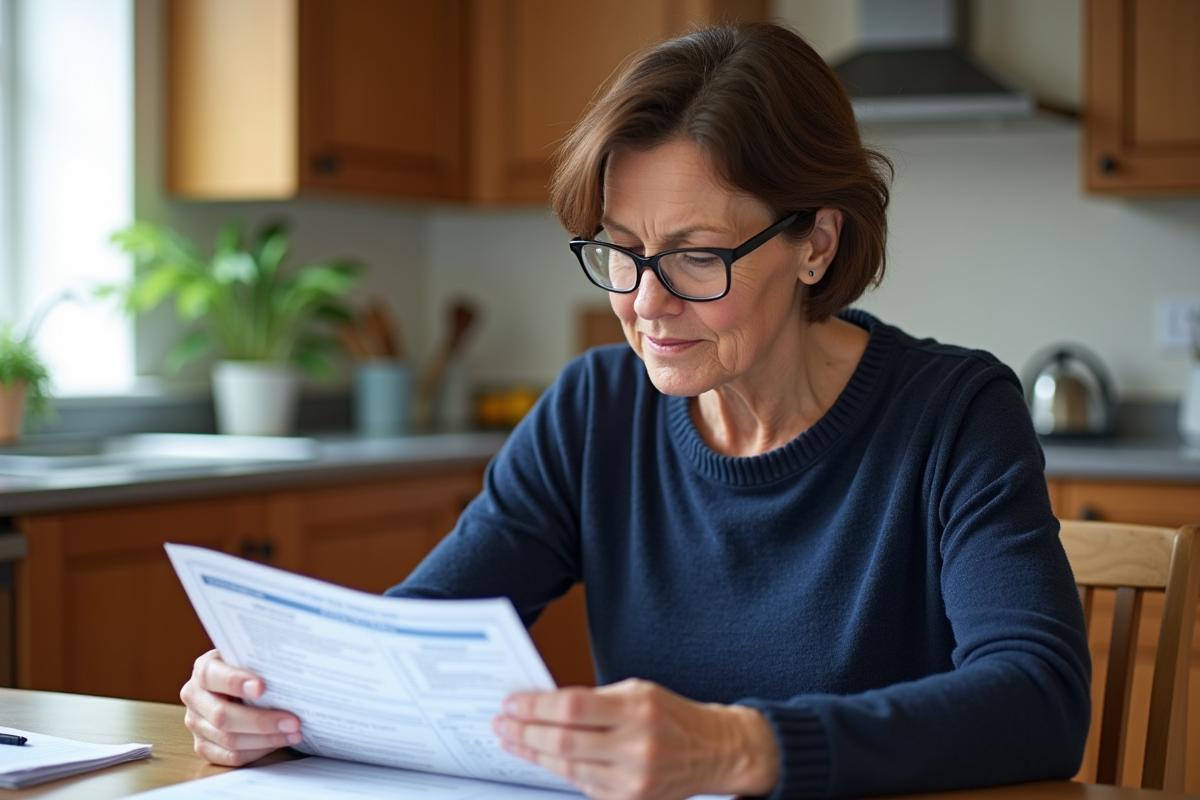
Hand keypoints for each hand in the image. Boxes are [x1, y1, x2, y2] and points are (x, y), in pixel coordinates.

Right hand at [180, 649, 302, 765]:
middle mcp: (195, 697)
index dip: (234, 682)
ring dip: (266, 739)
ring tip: (293, 733)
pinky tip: (279, 741)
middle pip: (221, 716)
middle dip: (260, 721)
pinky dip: (258, 751)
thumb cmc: (250, 668)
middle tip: (292, 721)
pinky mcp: (204, 746)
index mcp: (203, 669)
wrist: (238, 682)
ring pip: (228, 740)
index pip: (211, 675)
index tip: (261, 687)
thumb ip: (260, 663)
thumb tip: (287, 672)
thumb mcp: (251, 658)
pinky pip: (231, 756)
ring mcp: (196, 724)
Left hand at [492, 678, 778, 799]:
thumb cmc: (673, 716)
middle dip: (524, 732)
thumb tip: (544, 704)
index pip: (571, 708)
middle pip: (563, 741)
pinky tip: (541, 758)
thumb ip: (594, 700)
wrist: (714, 752)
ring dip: (533, 754)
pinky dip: (557, 770)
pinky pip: (581, 785)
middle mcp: (636, 747)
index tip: (511, 702)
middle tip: (501, 723)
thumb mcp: (638, 691)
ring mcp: (632, 780)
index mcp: (637, 710)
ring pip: (567, 767)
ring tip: (512, 741)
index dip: (534, 706)